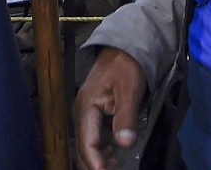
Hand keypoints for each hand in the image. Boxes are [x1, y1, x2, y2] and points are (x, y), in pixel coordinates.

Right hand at [74, 48, 145, 169]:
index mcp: (86, 107)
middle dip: (95, 165)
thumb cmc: (125, 68)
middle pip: (83, 149)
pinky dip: (102, 153)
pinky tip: (115, 158)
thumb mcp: (129, 91)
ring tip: (116, 168)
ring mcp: (86, 116)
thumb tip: (124, 143)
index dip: (95, 162)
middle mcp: (82, 113)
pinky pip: (94, 140)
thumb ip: (125, 117)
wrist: (123, 51)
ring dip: (99, 161)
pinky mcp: (94, 117)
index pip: (87, 143)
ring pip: (87, 147)